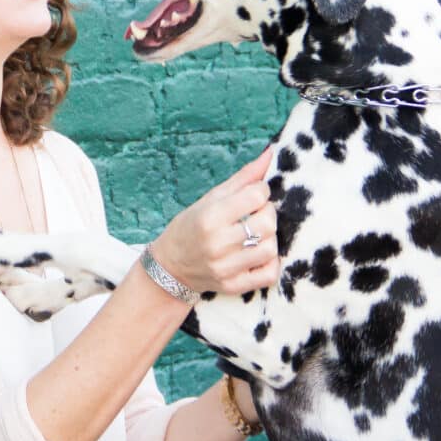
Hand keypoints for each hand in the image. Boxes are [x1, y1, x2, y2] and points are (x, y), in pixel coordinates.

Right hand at [150, 148, 278, 294]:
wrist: (170, 267)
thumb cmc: (190, 226)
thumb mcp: (210, 198)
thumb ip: (243, 178)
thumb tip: (270, 154)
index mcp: (210, 217)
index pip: (256, 196)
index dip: (261, 191)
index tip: (254, 194)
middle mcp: (218, 244)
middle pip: (267, 223)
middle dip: (268, 213)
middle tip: (257, 213)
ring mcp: (226, 268)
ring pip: (271, 248)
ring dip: (268, 237)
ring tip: (255, 234)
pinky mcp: (233, 286)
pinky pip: (269, 274)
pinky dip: (270, 262)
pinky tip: (257, 254)